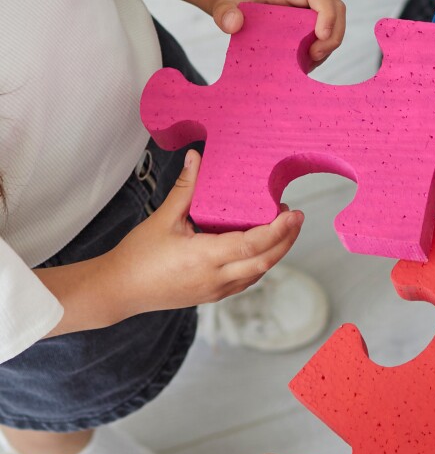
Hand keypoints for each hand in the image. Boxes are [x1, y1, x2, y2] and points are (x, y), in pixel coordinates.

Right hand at [103, 150, 303, 317]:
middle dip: (287, 238)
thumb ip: (186, 188)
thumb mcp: (163, 219)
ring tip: (283, 227)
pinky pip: (247, 279)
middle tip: (296, 216)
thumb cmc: (138, 256)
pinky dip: (260, 262)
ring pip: (259, 272)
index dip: (278, 230)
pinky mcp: (214, 295)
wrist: (119, 289)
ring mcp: (217, 289)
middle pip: (266, 260)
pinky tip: (262, 247)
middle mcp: (216, 278)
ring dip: (276, 251)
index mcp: (205, 258)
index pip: (253, 245)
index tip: (293, 214)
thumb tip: (196, 158)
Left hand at [208, 0, 346, 66]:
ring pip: (335, 26)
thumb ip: (224, 12)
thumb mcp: (223, 4)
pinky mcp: (312, 24)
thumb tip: (233, 24)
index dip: (327, 14)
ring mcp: (312, 11)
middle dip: (333, 35)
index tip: (320, 36)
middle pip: (336, 10)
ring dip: (327, 47)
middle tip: (314, 56)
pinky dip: (320, 53)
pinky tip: (303, 64)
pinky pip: (326, 37)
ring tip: (307, 63)